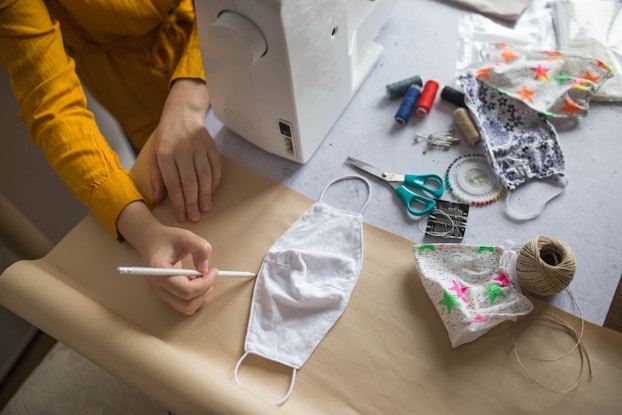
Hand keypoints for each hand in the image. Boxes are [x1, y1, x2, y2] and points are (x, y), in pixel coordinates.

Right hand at [117, 201, 216, 313]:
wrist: (149, 240)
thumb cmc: (166, 238)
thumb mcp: (186, 235)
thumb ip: (200, 247)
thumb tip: (204, 268)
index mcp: (158, 271)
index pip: (185, 290)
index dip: (204, 283)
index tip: (213, 271)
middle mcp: (155, 285)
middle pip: (187, 302)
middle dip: (204, 290)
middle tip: (210, 275)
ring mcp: (157, 292)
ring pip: (186, 307)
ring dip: (200, 295)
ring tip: (201, 277)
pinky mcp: (162, 294)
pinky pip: (183, 305)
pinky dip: (194, 296)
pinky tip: (193, 281)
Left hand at [148, 78, 221, 222]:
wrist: (182, 113)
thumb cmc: (166, 137)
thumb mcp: (154, 155)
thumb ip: (156, 177)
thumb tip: (159, 200)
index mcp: (165, 154)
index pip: (173, 183)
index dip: (178, 202)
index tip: (181, 216)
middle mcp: (182, 150)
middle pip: (189, 182)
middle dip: (192, 202)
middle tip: (194, 217)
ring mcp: (199, 147)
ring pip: (204, 176)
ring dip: (205, 195)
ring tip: (205, 208)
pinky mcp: (211, 145)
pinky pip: (215, 167)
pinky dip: (215, 181)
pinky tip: (211, 192)